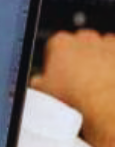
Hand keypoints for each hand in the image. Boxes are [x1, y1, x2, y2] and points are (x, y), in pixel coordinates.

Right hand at [34, 31, 114, 146]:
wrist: (109, 108)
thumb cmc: (78, 99)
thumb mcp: (44, 93)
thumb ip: (39, 81)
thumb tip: (39, 83)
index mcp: (60, 43)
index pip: (54, 46)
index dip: (56, 62)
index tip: (59, 75)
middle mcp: (86, 38)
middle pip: (81, 44)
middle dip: (80, 58)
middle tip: (80, 81)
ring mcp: (110, 44)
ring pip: (103, 50)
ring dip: (101, 62)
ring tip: (99, 86)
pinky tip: (111, 85)